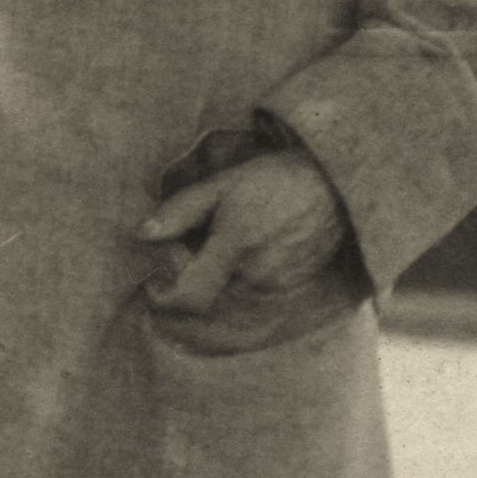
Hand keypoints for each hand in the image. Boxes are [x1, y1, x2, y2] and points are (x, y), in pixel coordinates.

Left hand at [138, 150, 346, 317]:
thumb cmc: (275, 179)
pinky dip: (237, 275)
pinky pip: (249, 291)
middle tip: (189, 241)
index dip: (164, 298)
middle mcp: (254, 275)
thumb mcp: (223, 184)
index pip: (189, 298)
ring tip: (223, 238)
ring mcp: (274, 286)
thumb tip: (143, 234)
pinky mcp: (289, 289)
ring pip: (226, 293)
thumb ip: (181, 210)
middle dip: (189, 272)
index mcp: (234, 248)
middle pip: (204, 293)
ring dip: (213, 274)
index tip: (153, 283)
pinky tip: (248, 245)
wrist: (333, 188)